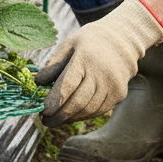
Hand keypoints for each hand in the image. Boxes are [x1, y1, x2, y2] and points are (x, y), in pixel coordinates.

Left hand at [35, 0, 162, 125]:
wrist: (123, 40)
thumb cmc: (91, 41)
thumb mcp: (69, 44)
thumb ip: (53, 64)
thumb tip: (38, 82)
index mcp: (85, 58)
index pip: (68, 85)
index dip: (54, 101)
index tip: (43, 111)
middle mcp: (101, 73)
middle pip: (78, 102)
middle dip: (59, 115)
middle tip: (46, 121)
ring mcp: (112, 85)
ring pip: (88, 110)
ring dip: (70, 118)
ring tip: (56, 121)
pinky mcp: (119, 94)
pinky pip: (99, 111)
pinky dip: (83, 116)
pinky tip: (72, 116)